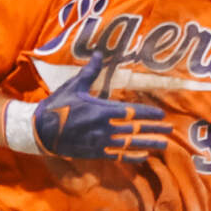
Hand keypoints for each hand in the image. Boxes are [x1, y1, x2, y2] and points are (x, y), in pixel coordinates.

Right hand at [28, 51, 174, 160]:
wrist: (40, 131)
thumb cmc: (57, 106)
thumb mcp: (74, 86)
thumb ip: (90, 71)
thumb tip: (99, 53)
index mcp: (101, 110)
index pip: (131, 112)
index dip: (148, 114)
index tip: (162, 115)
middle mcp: (104, 127)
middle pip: (135, 129)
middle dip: (153, 129)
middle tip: (170, 130)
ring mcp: (100, 142)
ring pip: (130, 144)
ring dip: (148, 144)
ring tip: (163, 145)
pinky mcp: (95, 153)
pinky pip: (118, 156)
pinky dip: (132, 157)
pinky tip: (143, 157)